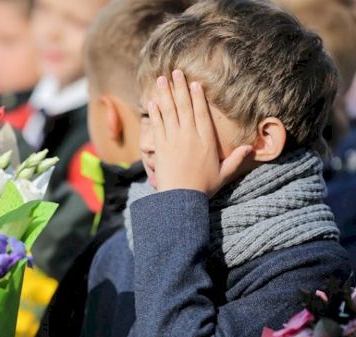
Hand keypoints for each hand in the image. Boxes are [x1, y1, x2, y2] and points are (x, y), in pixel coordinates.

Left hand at [148, 69, 252, 197]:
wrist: (180, 198)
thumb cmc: (203, 187)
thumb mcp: (224, 173)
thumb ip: (236, 159)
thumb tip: (251, 149)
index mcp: (207, 140)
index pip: (201, 113)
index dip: (197, 97)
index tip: (194, 83)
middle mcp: (190, 136)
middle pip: (184, 106)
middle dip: (179, 87)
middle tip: (175, 72)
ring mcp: (173, 139)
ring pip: (169, 111)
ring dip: (165, 93)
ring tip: (161, 79)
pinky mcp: (160, 146)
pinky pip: (157, 124)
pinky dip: (154, 112)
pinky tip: (152, 101)